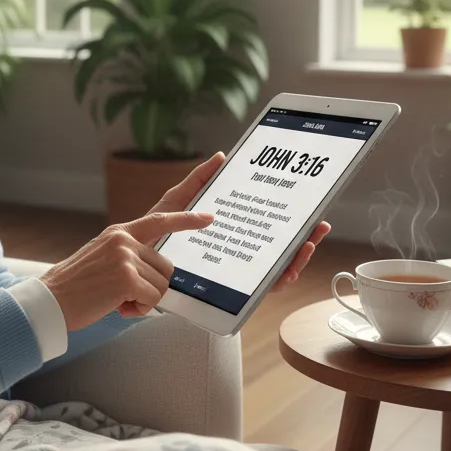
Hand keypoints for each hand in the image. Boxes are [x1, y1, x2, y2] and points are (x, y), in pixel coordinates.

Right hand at [40, 208, 213, 330]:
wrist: (52, 299)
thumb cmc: (80, 286)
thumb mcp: (105, 259)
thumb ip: (132, 257)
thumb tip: (161, 274)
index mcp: (120, 232)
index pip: (161, 217)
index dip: (188, 216)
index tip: (210, 211)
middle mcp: (124, 239)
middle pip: (167, 266)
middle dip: (152, 286)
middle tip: (123, 294)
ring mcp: (126, 256)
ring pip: (162, 284)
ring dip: (144, 299)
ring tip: (116, 299)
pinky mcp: (127, 276)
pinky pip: (153, 298)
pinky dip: (138, 308)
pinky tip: (116, 305)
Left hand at [147, 151, 331, 295]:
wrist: (131, 262)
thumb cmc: (153, 235)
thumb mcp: (176, 202)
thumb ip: (199, 181)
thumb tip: (221, 157)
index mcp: (229, 235)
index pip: (264, 230)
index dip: (290, 222)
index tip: (309, 209)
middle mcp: (236, 257)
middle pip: (278, 251)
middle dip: (304, 239)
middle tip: (319, 224)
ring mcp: (233, 276)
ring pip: (276, 271)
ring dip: (298, 259)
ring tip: (308, 243)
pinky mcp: (226, 293)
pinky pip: (258, 292)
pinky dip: (277, 280)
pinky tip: (286, 269)